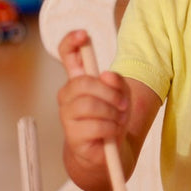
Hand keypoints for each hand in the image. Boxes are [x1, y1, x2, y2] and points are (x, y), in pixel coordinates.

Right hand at [56, 29, 128, 190]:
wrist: (108, 156)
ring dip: (112, 113)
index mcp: (79, 81)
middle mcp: (68, 96)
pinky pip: (96, 126)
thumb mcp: (122, 98)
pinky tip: (112, 134)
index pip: (69, 54)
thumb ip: (118, 84)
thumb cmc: (112, 121)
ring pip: (90, 105)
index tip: (85, 35)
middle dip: (110, 93)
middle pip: (84, 82)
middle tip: (122, 105)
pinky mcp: (73, 137)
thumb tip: (107, 76)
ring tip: (117, 121)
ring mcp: (67, 116)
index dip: (73, 42)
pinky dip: (111, 129)